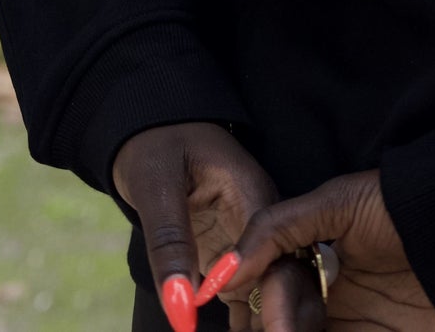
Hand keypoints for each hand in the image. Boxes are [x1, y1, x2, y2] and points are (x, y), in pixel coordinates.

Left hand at [112, 121, 322, 331]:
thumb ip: (170, 243)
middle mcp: (262, 219)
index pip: (277, 251)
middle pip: (286, 276)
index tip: (271, 331)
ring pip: (272, 292)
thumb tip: (180, 309)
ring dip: (267, 323)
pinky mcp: (232, 258)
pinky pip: (247, 297)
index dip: (277, 298)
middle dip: (282, 318)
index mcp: (253, 192)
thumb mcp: (155, 185)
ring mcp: (250, 240)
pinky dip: (249, 324)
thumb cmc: (154, 143)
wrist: (148, 123)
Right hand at [227, 168, 434, 330]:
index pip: (273, 286)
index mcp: (315, 257)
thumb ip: (280, 226)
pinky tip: (304, 330)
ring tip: (298, 327)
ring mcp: (353, 324)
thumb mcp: (341, 201)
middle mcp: (327, 297)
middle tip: (289, 326)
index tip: (265, 304)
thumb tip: (225, 268)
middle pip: (280, 322)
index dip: (268, 297)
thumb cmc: (408, 206)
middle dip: (275, 324)